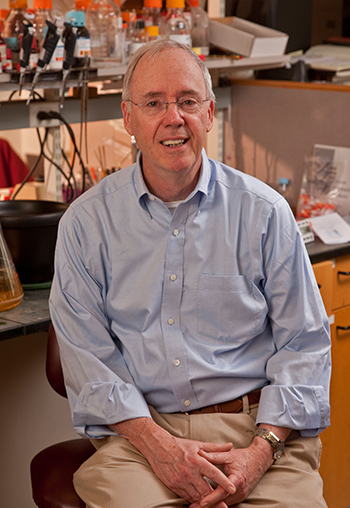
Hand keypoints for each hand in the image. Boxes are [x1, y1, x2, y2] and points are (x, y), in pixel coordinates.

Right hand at [110, 418, 235, 503]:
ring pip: (196, 497)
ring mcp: (181, 480)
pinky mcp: (173, 486)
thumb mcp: (197, 444)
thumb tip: (230, 446)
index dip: (224, 482)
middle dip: (216, 500)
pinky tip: (200, 504)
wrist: (158, 447)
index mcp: (197, 460)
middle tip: (225, 507)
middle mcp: (189, 472)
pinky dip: (194, 501)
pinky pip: (186, 497)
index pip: (214, 473)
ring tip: (214, 507)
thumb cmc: (180, 445)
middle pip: (206, 490)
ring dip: (205, 503)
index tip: (232, 488)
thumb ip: (215, 448)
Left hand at [189, 438, 273, 507]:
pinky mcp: (239, 497)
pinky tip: (208, 503)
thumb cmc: (243, 457)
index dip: (212, 497)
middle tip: (193, 506)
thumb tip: (199, 453)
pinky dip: (217, 503)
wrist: (258, 460)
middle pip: (222, 502)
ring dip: (212, 506)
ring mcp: (240, 495)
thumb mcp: (228, 455)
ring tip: (196, 506)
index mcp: (237, 480)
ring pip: (224, 504)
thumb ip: (214, 455)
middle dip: (209, 505)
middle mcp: (240, 491)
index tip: (201, 502)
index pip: (223, 492)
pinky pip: (227, 502)